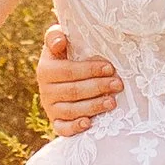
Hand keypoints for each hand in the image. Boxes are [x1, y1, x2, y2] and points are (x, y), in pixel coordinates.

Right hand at [37, 24, 122, 138]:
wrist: (62, 77)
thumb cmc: (67, 55)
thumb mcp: (59, 42)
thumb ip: (55, 36)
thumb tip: (60, 40)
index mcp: (45, 70)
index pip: (68, 71)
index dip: (89, 70)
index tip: (110, 67)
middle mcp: (45, 90)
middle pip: (73, 91)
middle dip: (98, 87)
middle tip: (118, 84)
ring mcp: (50, 108)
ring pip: (71, 110)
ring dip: (93, 106)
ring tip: (112, 102)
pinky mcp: (56, 122)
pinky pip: (63, 129)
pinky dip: (75, 127)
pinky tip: (89, 123)